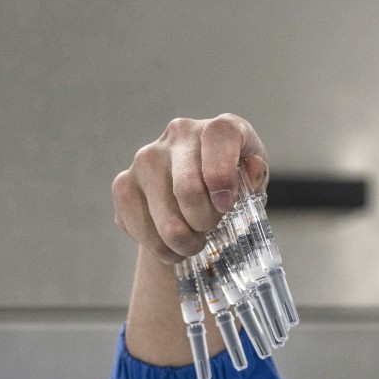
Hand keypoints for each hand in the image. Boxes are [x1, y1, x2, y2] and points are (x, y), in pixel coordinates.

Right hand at [112, 114, 268, 261]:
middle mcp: (179, 133)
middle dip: (205, 223)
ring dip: (186, 243)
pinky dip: (164, 250)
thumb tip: (253, 168)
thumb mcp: (253, 184)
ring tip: (195, 242)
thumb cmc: (232, 188)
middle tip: (211, 229)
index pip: (219, 136)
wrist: (194, 198)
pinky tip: (173, 244)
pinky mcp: (123, 183)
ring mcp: (146, 157)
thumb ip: (255, 178)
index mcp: (219, 128)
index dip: (223, 176)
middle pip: (188, 190)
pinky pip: (144, 232)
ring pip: (167, 222)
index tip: (226, 205)